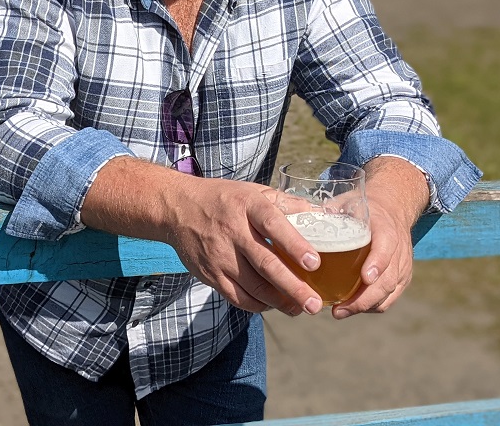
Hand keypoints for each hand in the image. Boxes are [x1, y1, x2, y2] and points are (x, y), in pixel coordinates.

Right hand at [81, 158, 324, 315]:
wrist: (177, 208)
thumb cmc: (224, 198)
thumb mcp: (253, 191)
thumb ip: (287, 203)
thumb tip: (322, 215)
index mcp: (247, 206)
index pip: (273, 225)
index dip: (295, 245)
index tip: (315, 263)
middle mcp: (233, 231)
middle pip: (265, 264)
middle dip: (293, 287)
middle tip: (315, 304)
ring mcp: (219, 256)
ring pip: (253, 287)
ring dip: (279, 302)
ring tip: (300, 308)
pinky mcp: (210, 274)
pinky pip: (237, 297)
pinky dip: (258, 305)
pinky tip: (273, 305)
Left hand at [330, 156, 427, 319]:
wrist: (393, 210)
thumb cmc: (365, 208)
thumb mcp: (351, 202)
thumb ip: (332, 210)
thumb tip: (307, 219)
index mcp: (386, 229)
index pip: (385, 248)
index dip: (377, 264)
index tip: (365, 278)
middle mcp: (399, 250)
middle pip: (387, 280)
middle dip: (364, 298)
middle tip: (339, 309)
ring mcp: (402, 267)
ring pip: (388, 293)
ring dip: (364, 306)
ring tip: (339, 312)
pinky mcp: (402, 279)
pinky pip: (389, 298)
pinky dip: (371, 306)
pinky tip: (350, 308)